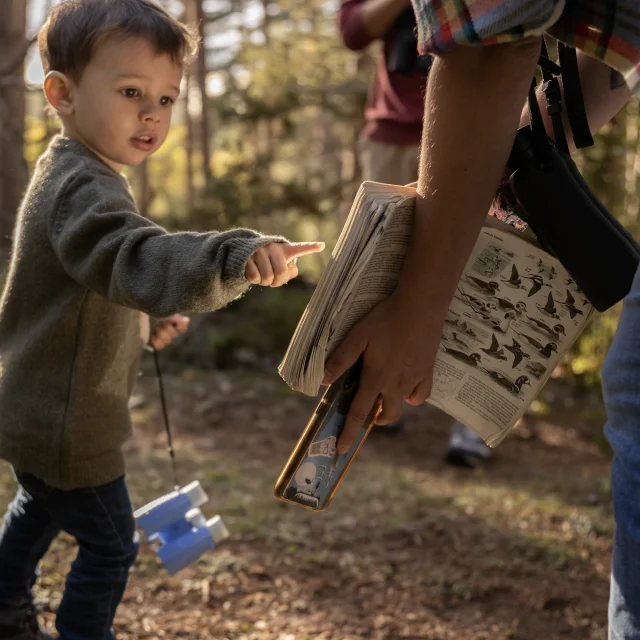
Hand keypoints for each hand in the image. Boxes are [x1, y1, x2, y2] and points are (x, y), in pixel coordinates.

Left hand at [150, 314, 189, 349]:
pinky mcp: (149, 341)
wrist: (133, 315)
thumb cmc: (148, 310)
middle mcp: (162, 326)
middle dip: (170, 330)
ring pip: (168, 341)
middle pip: (175, 334)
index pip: (181, 327)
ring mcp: (155, 334)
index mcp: (166, 318)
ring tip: (157, 330)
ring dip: (164, 336)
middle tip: (162, 324)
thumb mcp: (164, 312)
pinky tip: (153, 336)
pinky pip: (160, 346)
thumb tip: (187, 320)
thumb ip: (176, 318)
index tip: (179, 323)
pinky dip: (158, 342)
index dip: (181, 327)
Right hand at [245, 242, 324, 286]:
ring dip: (264, 282)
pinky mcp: (248, 255)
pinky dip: (254, 280)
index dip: (310, 247)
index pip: (300, 248)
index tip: (322, 245)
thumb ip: (289, 272)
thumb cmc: (269, 263)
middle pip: (281, 274)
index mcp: (286, 249)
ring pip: (267, 277)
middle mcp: (275, 247)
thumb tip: (291, 272)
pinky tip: (252, 271)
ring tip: (262, 273)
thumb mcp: (281, 265)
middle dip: (276, 282)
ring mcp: (261, 251)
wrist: (246, 253)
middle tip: (272, 279)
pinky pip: (255, 277)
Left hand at [323, 292, 444, 452]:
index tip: (342, 449)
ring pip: (403, 406)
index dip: (349, 432)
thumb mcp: (357, 336)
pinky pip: (421, 394)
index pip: (359, 413)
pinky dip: (413, 396)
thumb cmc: (385, 319)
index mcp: (376, 378)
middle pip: (386, 416)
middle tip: (367, 414)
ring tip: (384, 397)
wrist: (419, 307)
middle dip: (374, 421)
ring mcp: (415, 379)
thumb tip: (323, 381)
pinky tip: (406, 387)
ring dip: (391, 408)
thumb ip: (341, 359)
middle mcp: (396, 384)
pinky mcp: (428, 371)